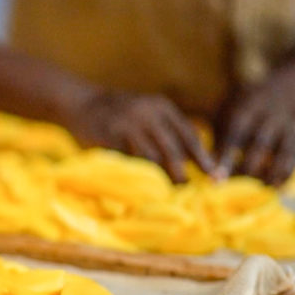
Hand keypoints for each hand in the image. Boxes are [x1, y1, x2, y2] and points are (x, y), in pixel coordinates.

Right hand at [69, 91, 216, 182]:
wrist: (79, 102)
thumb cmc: (117, 113)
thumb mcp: (146, 112)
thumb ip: (165, 130)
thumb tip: (190, 161)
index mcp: (162, 107)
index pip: (188, 136)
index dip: (202, 158)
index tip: (215, 176)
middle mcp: (148, 113)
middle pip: (173, 150)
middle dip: (182, 174)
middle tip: (188, 191)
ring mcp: (128, 124)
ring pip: (151, 158)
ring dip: (159, 178)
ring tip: (164, 193)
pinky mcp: (110, 135)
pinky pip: (128, 160)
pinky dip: (136, 174)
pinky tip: (139, 185)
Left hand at [214, 90, 294, 184]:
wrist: (276, 92)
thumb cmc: (237, 110)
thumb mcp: (223, 115)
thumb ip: (216, 139)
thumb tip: (205, 168)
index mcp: (246, 108)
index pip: (235, 134)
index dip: (226, 157)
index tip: (217, 178)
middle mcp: (269, 116)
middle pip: (260, 145)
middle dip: (246, 168)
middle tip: (232, 186)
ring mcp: (286, 127)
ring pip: (281, 152)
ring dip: (270, 173)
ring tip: (257, 190)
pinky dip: (287, 174)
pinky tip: (276, 189)